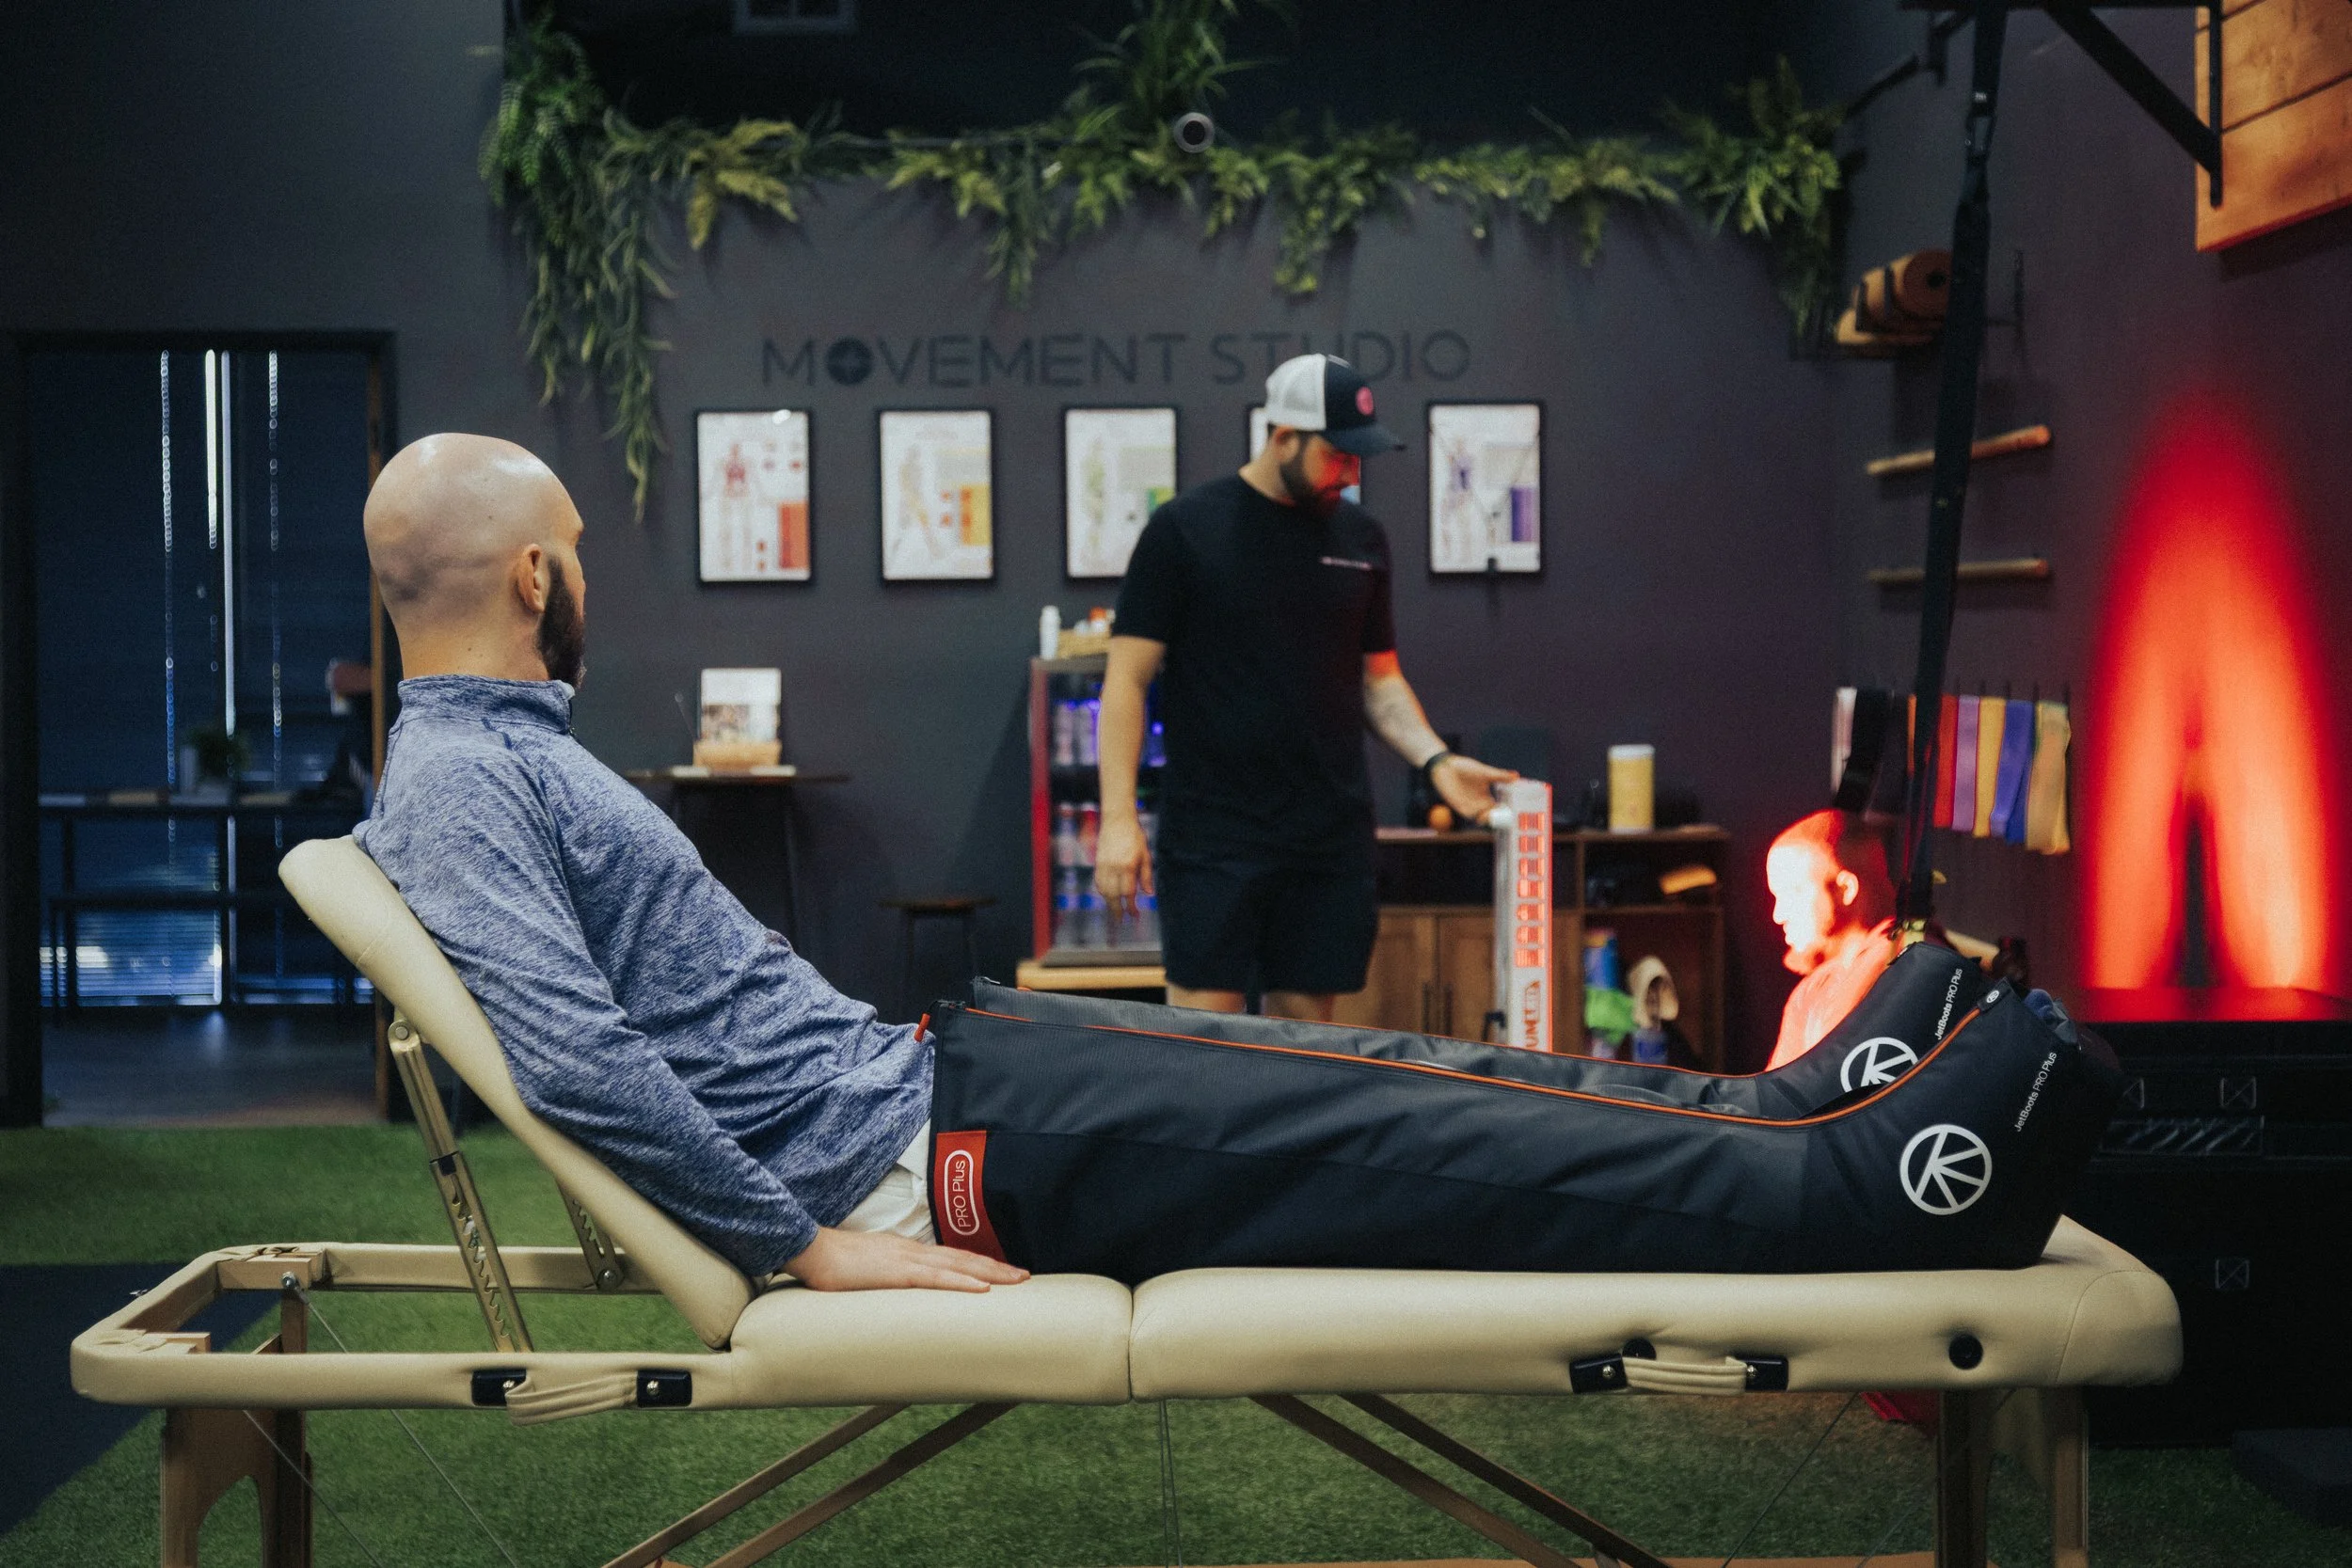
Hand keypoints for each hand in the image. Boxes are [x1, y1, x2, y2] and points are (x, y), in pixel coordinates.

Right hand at [779, 1227, 1028, 1292]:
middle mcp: (913, 1251)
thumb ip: (886, 1276)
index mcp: (907, 1251)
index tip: (1003, 1272)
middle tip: (1025, 1277)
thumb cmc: (834, 1262)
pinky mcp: (896, 1273)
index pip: (951, 1256)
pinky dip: (961, 1282)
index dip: (979, 1263)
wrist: (811, 1248)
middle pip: (963, 1257)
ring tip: (1016, 1281)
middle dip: (997, 1268)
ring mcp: (906, 1260)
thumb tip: (898, 1290)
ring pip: (958, 1265)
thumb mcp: (868, 1269)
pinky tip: (980, 1289)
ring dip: (990, 1273)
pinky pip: (935, 1279)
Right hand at [1094, 812, 1153, 913]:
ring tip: (1115, 911)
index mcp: (1128, 866)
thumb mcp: (1145, 855)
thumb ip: (1146, 876)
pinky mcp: (1097, 863)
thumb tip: (1148, 894)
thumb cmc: (1135, 837)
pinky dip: (1103, 892)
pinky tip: (1108, 896)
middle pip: (1113, 896)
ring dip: (1109, 903)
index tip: (1134, 916)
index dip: (1131, 907)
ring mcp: (1103, 865)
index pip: (1128, 893)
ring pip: (1104, 891)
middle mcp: (1113, 868)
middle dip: (1117, 910)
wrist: (1117, 820)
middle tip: (1121, 921)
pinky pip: (1098, 882)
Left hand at [1431, 754, 1518, 820]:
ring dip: (1492, 821)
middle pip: (1494, 817)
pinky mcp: (1461, 808)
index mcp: (1487, 798)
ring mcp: (1471, 808)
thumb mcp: (1485, 772)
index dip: (1508, 813)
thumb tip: (1516, 776)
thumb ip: (1500, 776)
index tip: (1518, 814)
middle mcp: (1480, 805)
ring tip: (1503, 820)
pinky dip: (1480, 818)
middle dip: (1502, 821)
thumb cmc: (1465, 768)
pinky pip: (1472, 817)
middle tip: (1513, 821)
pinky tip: (1486, 815)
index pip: (1500, 810)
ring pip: (1484, 819)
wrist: (1446, 767)